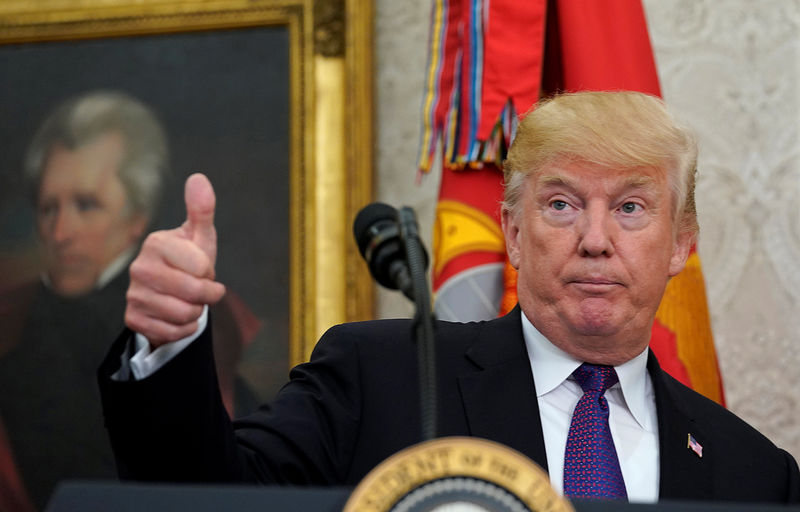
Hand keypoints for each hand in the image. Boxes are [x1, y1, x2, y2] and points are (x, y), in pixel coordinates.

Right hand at [125, 173, 225, 347]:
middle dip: (207, 295)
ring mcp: (133, 294)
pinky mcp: (133, 319)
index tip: (203, 269)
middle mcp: (139, 268)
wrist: (172, 294)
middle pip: (194, 292)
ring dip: (196, 312)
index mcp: (156, 243)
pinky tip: (179, 317)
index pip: (201, 266)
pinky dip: (184, 329)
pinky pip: (172, 332)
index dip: (210, 271)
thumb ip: (202, 210)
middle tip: (203, 289)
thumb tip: (199, 178)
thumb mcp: (200, 236)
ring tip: (190, 301)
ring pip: (184, 314)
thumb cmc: (189, 261)